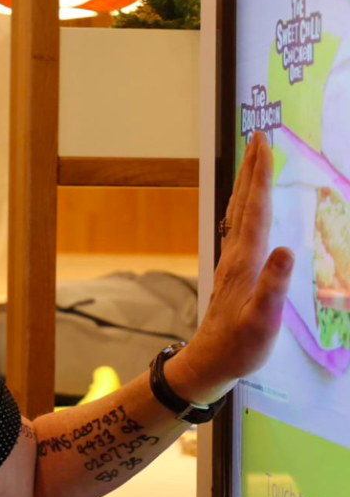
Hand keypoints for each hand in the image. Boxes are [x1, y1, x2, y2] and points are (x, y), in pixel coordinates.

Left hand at [172, 131, 294, 404]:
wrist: (211, 360)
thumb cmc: (240, 344)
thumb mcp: (263, 320)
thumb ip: (273, 286)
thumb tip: (285, 249)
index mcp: (245, 260)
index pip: (256, 209)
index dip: (261, 176)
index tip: (264, 144)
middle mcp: (236, 253)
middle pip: (244, 202)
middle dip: (251, 168)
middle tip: (258, 136)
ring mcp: (232, 260)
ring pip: (240, 212)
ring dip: (247, 183)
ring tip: (254, 159)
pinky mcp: (233, 269)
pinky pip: (241, 226)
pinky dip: (246, 205)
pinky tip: (248, 205)